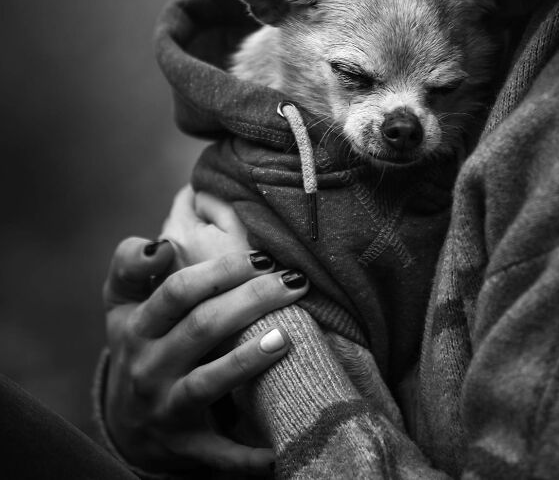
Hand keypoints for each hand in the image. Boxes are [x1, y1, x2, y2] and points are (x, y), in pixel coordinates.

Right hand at [102, 201, 309, 473]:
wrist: (125, 425)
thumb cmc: (137, 344)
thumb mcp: (121, 304)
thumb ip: (131, 264)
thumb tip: (161, 244)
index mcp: (137, 326)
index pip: (178, 291)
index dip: (220, 270)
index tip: (261, 255)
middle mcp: (148, 366)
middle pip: (203, 327)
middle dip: (252, 300)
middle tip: (294, 281)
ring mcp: (165, 408)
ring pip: (209, 382)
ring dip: (247, 361)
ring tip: (286, 336)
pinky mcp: (184, 446)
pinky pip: (218, 452)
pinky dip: (248, 457)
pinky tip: (279, 449)